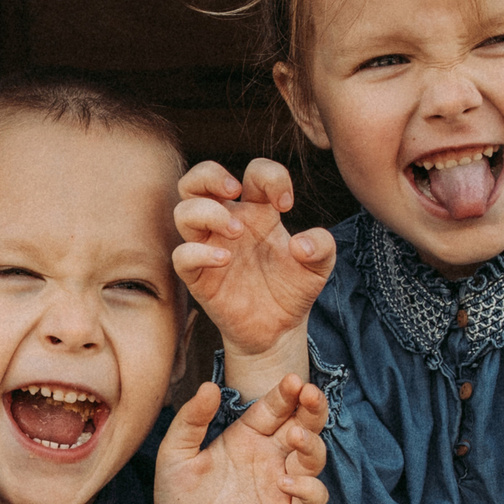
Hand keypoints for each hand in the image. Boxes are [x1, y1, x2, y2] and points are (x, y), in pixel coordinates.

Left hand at [147, 378, 329, 503]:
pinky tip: (286, 482)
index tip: (292, 380)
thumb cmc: (176, 495)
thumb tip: (209, 386)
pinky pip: (313, 498)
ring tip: (295, 437)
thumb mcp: (175, 451)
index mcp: (247, 435)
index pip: (276, 407)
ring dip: (312, 444)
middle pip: (304, 425)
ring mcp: (280, 483)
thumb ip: (192, 419)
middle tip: (311, 394)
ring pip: (314, 458)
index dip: (287, 393)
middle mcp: (269, 455)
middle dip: (313, 409)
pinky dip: (310, 489)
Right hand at [174, 158, 335, 390]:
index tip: (286, 204)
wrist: (278, 330)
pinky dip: (199, 253)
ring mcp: (210, 248)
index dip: (269, 177)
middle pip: (197, 180)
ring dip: (209, 213)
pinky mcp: (199, 277)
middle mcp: (228, 224)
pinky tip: (226, 260)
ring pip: (184, 212)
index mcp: (258, 212)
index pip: (252, 173)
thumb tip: (300, 244)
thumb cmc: (293, 290)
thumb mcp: (319, 267)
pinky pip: (182, 255)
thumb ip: (322, 247)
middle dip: (210, 174)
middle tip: (235, 190)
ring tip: (237, 232)